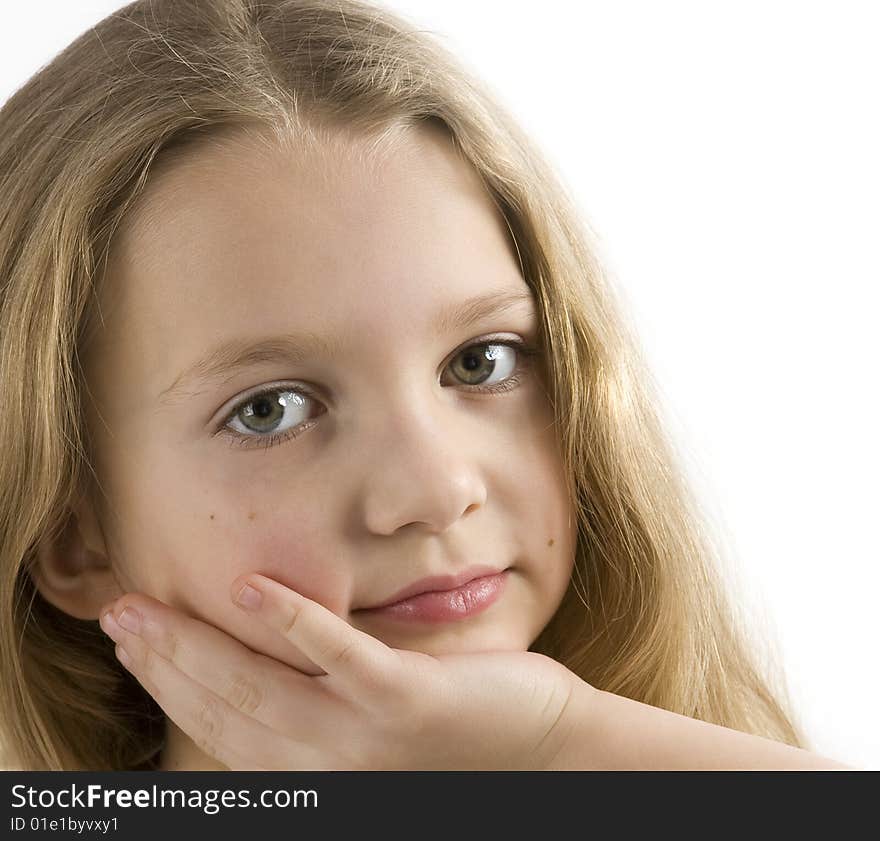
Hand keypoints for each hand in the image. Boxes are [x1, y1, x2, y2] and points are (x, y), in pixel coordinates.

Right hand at [98, 573, 588, 769]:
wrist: (547, 754)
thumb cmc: (463, 734)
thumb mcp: (376, 728)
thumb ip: (323, 700)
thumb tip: (270, 655)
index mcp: (320, 771)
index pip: (223, 728)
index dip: (168, 686)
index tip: (131, 641)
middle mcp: (332, 766)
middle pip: (226, 711)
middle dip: (164, 663)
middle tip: (116, 615)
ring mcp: (367, 738)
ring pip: (263, 691)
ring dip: (200, 646)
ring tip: (150, 607)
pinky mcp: (409, 702)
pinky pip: (342, 661)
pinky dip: (294, 624)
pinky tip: (251, 590)